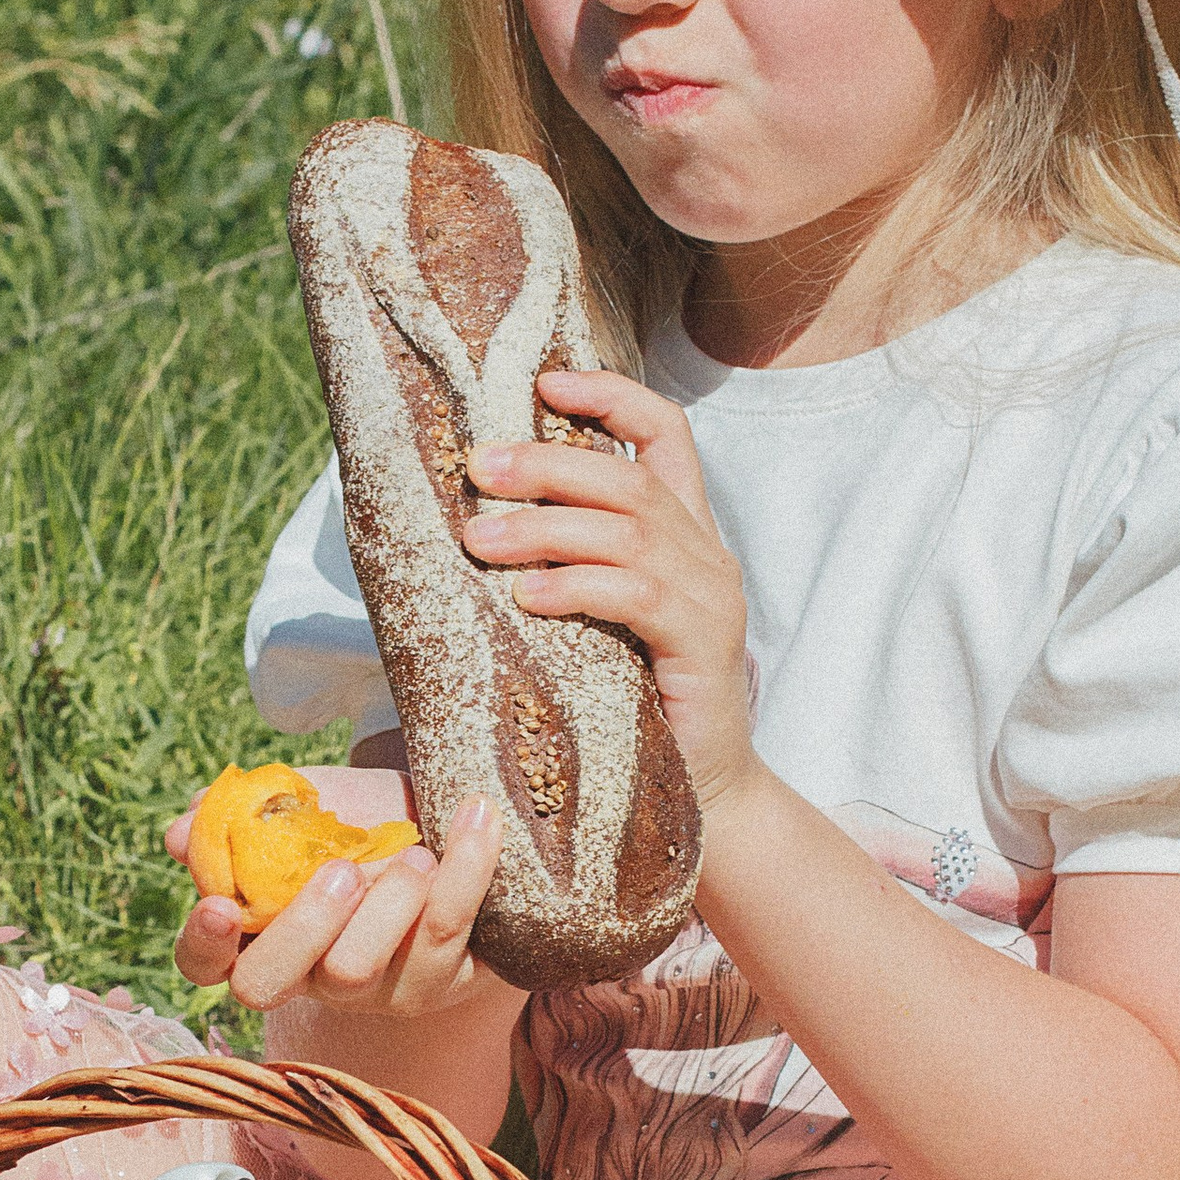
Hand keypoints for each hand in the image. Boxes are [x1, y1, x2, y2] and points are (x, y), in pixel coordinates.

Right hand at [166, 771, 504, 1017]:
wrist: (452, 822)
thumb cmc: (361, 818)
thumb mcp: (300, 803)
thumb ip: (240, 814)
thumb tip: (183, 829)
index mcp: (258, 934)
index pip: (202, 965)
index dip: (202, 944)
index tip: (221, 904)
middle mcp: (306, 974)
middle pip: (265, 985)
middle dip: (297, 928)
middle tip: (340, 870)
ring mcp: (370, 989)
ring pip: (356, 971)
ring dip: (388, 905)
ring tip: (419, 851)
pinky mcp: (438, 982)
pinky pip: (445, 939)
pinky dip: (464, 872)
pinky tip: (476, 818)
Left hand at [462, 368, 755, 808]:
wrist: (705, 797)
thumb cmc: (636, 710)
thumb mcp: (597, 624)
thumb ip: (562, 571)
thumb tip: (468, 532)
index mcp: (684, 535)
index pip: (665, 435)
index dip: (610, 397)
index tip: (545, 383)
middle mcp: (706, 555)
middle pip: (628, 479)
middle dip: (546, 463)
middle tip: (475, 468)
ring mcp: (711, 599)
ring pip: (627, 532)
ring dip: (545, 527)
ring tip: (479, 539)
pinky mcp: (704, 646)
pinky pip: (637, 598)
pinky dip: (577, 588)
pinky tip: (528, 597)